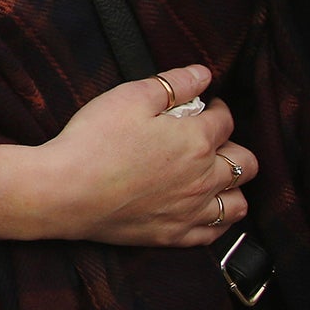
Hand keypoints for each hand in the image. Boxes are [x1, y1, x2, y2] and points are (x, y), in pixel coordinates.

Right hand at [37, 64, 258, 246]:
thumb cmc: (94, 141)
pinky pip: (215, 233)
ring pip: (239, 203)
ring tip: (214, 176)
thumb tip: (202, 74)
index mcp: (195, 140)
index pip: (225, 120)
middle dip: (234, 145)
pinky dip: (218, 220)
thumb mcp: (130, 96)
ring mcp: (191, 211)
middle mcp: (203, 178)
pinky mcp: (174, 235)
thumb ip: (173, 83)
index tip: (207, 106)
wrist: (65, 191)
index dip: (218, 108)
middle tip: (211, 140)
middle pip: (244, 163)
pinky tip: (206, 210)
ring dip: (233, 187)